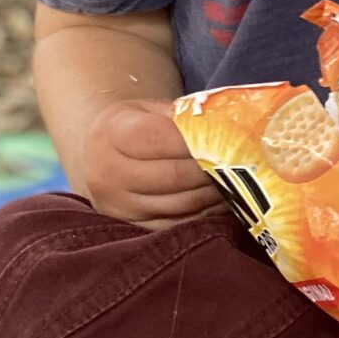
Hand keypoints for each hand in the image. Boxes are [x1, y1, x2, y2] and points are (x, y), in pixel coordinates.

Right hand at [81, 98, 222, 225]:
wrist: (98, 158)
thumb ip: (183, 117)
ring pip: (179, 204)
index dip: (196, 141)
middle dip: (211, 170)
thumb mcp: (150, 110)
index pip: (157, 138)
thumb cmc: (133, 128)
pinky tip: (221, 200)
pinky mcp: (135, 227)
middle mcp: (109, 173)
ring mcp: (120, 205)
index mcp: (112, 134)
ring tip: (236, 181)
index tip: (226, 139)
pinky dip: (205, 213)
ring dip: (213, 194)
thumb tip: (227, 126)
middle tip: (240, 163)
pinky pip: (179, 224)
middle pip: (172, 176)